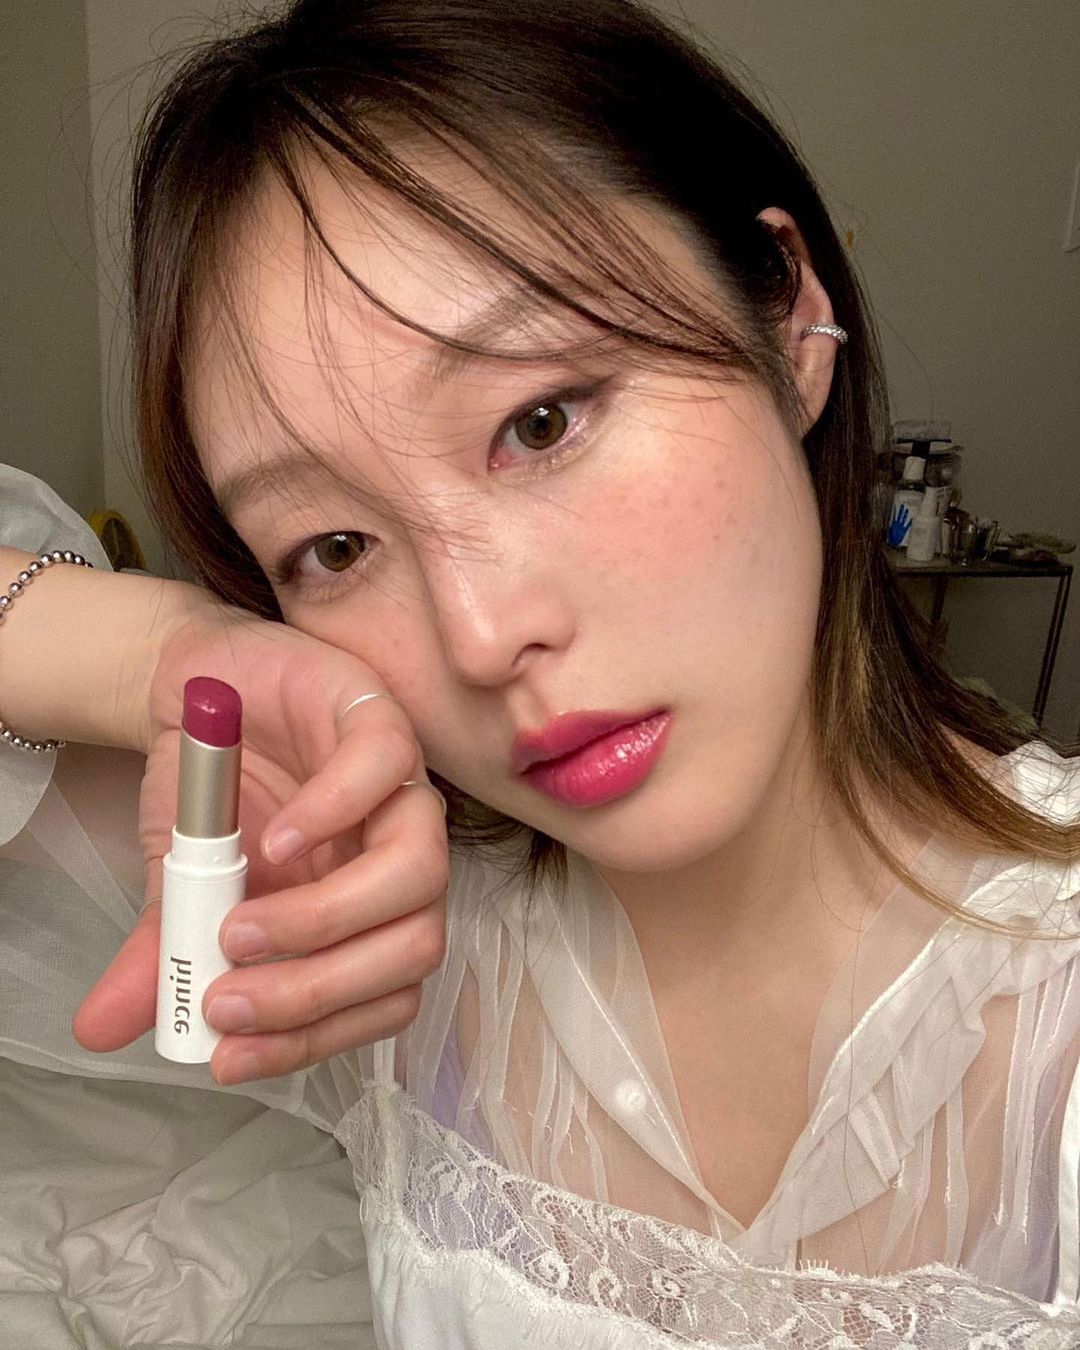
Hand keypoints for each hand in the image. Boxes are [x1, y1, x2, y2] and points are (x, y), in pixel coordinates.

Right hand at [71, 597, 447, 1084]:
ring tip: (236, 930)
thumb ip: (164, 952)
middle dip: (319, 991)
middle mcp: (397, 859)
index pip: (384, 996)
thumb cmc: (213, 794)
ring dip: (326, 918)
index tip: (231, 1053)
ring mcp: (398, 791)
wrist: (202, 692)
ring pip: (419, 872)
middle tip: (227, 999)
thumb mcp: (179, 885)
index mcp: (367, 911)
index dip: (318, 1036)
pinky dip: (332, 813)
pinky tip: (271, 840)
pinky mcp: (378, 720)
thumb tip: (105, 1029)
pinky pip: (384, 770)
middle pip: (414, 946)